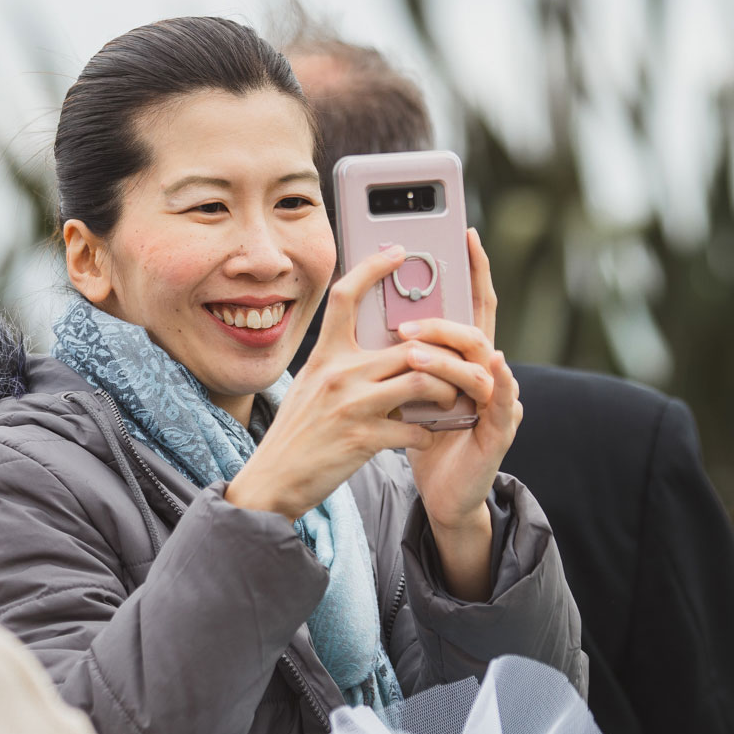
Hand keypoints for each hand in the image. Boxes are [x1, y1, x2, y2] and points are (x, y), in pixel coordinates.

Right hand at [225, 246, 493, 521]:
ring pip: (422, 380)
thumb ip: (339, 366)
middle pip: (408, 345)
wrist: (273, 480)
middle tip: (461, 363)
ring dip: (447, 389)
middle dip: (445, 354)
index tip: (397, 254)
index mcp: (324, 356)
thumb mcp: (309, 387)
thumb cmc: (296, 434)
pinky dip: (429, 431)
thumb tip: (374, 352)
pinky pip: (414, 428)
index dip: (372, 269)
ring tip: (451, 398)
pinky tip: (428, 434)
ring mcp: (352, 406)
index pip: (345, 296)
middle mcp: (338, 374)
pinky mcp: (363, 439)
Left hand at [400, 230, 521, 599]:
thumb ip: (400, 356)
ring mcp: (499, 399)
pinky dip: (498, 382)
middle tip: (405, 321)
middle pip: (474, 328)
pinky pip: (502, 400)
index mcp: (464, 359)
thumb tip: (373, 311)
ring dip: (450, 353)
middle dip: (443, 318)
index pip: (470, 306)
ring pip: (484, 360)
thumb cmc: (425, 438)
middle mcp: (488, 372)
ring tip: (415, 352)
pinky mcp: (501, 431)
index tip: (465, 232)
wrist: (444, 494)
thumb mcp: (406, 391)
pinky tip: (491, 367)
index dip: (472, 269)